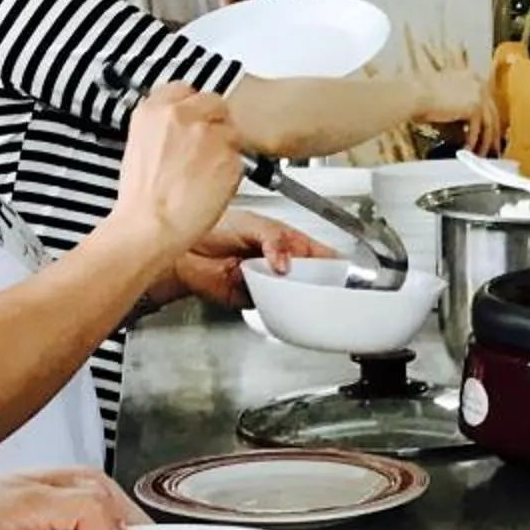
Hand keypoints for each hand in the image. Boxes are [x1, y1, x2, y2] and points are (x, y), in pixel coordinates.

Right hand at [115, 84, 245, 256]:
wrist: (151, 224)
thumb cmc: (142, 198)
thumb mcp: (139, 147)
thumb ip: (162, 127)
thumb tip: (177, 127)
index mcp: (155, 110)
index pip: (184, 90)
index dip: (191, 107)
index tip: (192, 120)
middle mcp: (183, 115)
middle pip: (214, 103)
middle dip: (213, 123)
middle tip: (205, 150)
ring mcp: (209, 134)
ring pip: (230, 131)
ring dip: (224, 149)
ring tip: (205, 175)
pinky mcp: (230, 156)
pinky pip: (239, 159)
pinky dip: (231, 172)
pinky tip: (211, 187)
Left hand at [172, 215, 329, 309]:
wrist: (184, 251)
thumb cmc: (214, 228)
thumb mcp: (252, 224)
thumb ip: (275, 240)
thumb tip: (286, 262)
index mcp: (285, 242)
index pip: (318, 252)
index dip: (333, 261)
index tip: (344, 270)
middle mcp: (280, 264)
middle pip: (310, 277)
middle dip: (316, 281)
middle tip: (318, 282)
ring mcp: (269, 282)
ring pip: (292, 294)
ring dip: (294, 293)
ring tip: (286, 282)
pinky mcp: (254, 299)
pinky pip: (271, 305)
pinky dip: (274, 302)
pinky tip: (270, 291)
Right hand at [415, 69, 504, 155]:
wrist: (414, 94)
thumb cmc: (420, 96)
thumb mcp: (445, 95)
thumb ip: (459, 103)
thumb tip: (465, 124)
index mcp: (472, 77)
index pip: (487, 101)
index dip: (489, 119)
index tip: (489, 133)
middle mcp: (478, 82)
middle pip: (492, 112)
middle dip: (493, 134)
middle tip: (494, 149)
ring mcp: (478, 93)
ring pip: (489, 123)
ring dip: (485, 142)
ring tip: (481, 156)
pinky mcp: (474, 106)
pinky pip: (477, 129)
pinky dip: (473, 142)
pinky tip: (467, 151)